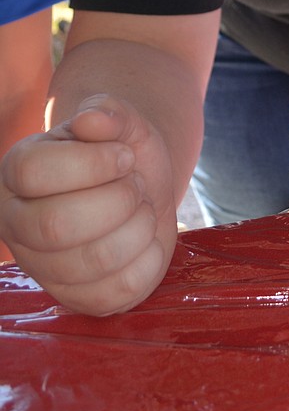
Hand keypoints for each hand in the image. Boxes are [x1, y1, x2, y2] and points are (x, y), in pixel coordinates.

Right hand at [0, 96, 177, 314]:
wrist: (140, 187)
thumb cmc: (122, 152)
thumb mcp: (121, 121)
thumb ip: (109, 111)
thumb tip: (91, 120)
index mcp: (17, 172)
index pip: (34, 172)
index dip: (93, 163)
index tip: (124, 155)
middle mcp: (18, 224)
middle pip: (58, 225)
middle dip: (119, 200)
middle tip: (136, 186)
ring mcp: (45, 268)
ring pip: (94, 261)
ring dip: (139, 227)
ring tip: (141, 210)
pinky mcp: (79, 298)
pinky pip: (120, 291)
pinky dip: (150, 259)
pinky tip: (145, 240)